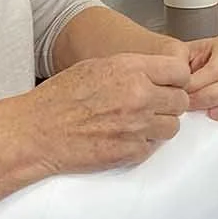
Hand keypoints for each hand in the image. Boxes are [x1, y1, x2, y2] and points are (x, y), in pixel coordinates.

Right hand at [29, 52, 191, 173]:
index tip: (168, 85)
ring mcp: (137, 126)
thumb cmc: (59, 99)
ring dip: (159, 126)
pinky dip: (142, 145)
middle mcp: (139, 96)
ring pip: (172, 127)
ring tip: (136, 124)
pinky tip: (123, 138)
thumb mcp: (96, 66)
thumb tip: (156, 74)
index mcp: (131, 69)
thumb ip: (132, 68)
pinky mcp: (131, 152)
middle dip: (168, 104)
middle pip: (180, 101)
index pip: (180, 72)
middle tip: (151, 107)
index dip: (175, 80)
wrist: (37, 132)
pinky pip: (153, 148)